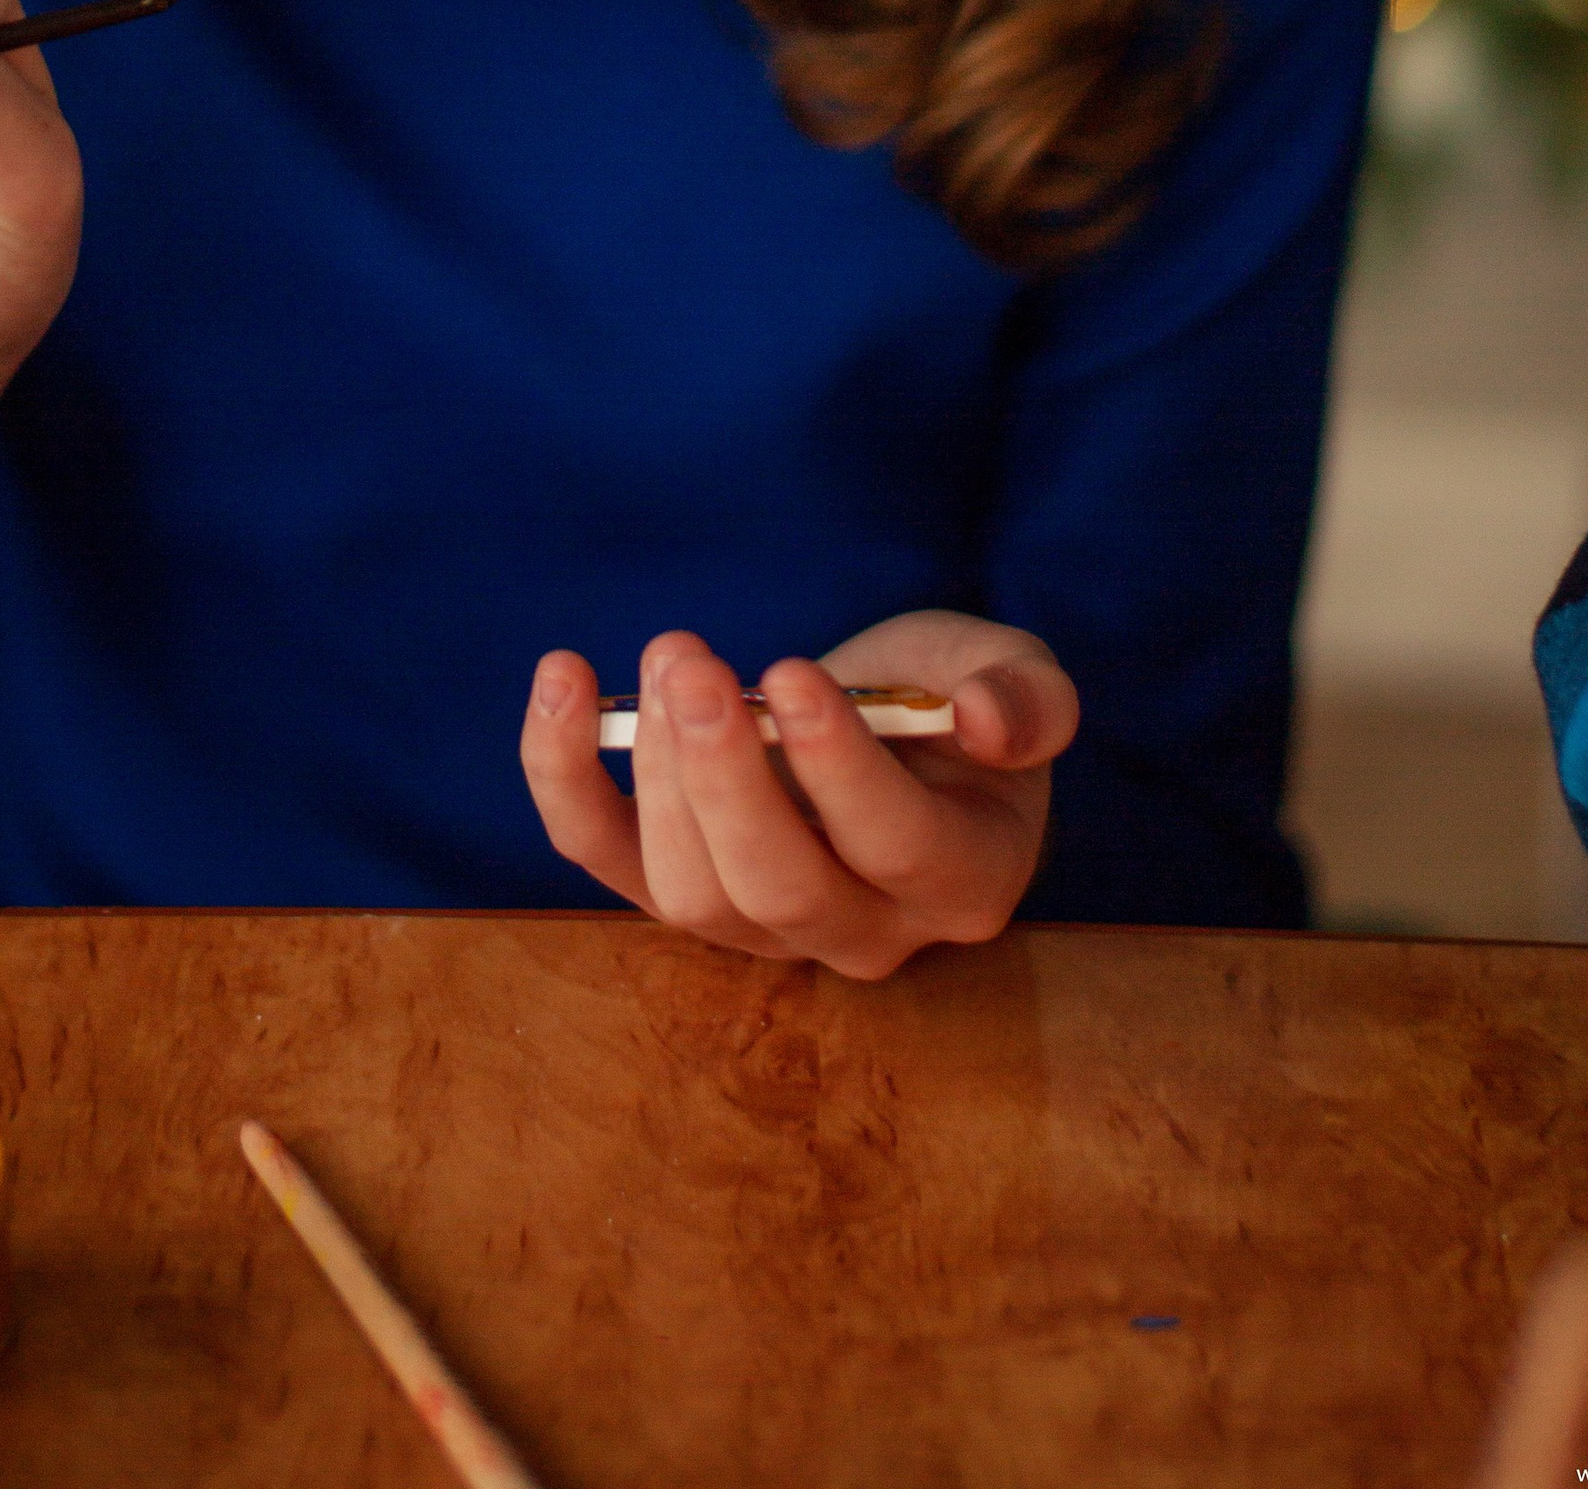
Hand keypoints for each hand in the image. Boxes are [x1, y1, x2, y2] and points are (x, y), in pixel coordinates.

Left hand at [520, 608, 1075, 979]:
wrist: (890, 721)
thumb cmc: (953, 698)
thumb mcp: (1014, 672)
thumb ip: (1026, 697)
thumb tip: (985, 719)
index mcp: (962, 878)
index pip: (894, 845)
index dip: (836, 767)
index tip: (789, 672)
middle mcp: (865, 928)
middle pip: (779, 888)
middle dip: (722, 773)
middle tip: (689, 658)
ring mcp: (762, 926)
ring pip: (691, 890)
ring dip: (657, 768)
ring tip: (664, 659)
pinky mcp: (680, 886)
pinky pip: (602, 856)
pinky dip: (561, 776)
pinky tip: (561, 683)